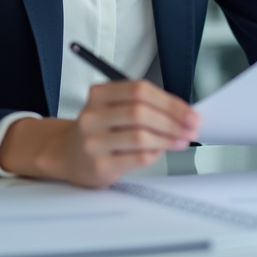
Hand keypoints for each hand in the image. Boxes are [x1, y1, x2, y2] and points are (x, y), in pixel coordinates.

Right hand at [0, 80, 199, 187]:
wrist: (66, 155)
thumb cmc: (98, 131)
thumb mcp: (113, 108)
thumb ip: (143, 106)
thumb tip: (183, 114)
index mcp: (99, 94)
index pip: (140, 90)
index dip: (169, 101)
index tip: (189, 112)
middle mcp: (93, 116)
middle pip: (140, 112)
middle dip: (173, 120)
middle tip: (191, 128)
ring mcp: (93, 141)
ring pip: (140, 136)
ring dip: (168, 138)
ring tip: (181, 140)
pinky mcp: (99, 165)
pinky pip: (136, 158)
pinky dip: (155, 154)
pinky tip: (161, 151)